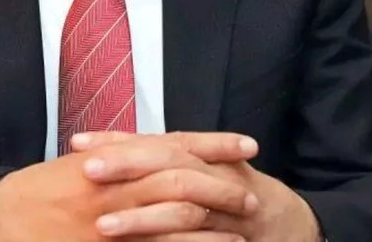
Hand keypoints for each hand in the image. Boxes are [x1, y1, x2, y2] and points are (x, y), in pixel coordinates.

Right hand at [0, 132, 259, 241]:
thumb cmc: (37, 191)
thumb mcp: (80, 164)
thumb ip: (120, 158)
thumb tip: (155, 153)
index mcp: (114, 158)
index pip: (176, 144)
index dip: (215, 144)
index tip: (248, 145)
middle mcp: (116, 186)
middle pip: (184, 181)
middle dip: (222, 187)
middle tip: (250, 196)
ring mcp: (112, 224)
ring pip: (176, 221)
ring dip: (213, 228)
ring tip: (242, 233)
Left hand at [72, 132, 320, 241]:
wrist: (293, 226)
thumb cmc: (236, 197)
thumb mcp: (204, 171)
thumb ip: (166, 163)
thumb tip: (111, 154)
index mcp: (203, 155)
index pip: (155, 142)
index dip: (118, 141)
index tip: (78, 143)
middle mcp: (216, 175)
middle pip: (170, 163)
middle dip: (128, 164)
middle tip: (87, 169)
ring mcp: (227, 211)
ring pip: (184, 208)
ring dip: (143, 218)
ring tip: (102, 226)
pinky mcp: (232, 241)